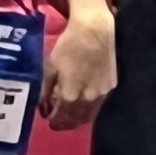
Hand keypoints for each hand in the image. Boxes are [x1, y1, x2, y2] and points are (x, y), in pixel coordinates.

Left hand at [43, 7, 117, 124]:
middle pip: (78, 119)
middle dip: (67, 123)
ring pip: (90, 114)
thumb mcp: (50, 68)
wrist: (94, 30)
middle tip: (59, 123)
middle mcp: (89, 98)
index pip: (63, 117)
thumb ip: (46, 91)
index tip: (50, 122)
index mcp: (71, 94)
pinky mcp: (112, 85)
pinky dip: (89, 108)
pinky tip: (83, 102)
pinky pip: (99, 104)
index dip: (56, 121)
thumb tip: (43, 108)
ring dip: (79, 118)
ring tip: (70, 116)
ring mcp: (103, 93)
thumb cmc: (68, 46)